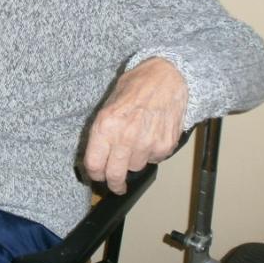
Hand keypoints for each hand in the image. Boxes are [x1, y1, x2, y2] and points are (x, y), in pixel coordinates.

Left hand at [83, 57, 187, 193]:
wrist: (169, 76)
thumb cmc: (138, 85)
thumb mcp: (109, 103)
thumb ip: (103, 130)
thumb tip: (97, 154)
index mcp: (106, 125)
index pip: (94, 164)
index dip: (94, 174)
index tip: (98, 177)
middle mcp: (125, 137)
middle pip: (115, 175)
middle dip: (114, 184)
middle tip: (116, 186)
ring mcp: (147, 143)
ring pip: (135, 167)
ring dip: (134, 161)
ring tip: (138, 140)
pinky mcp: (164, 146)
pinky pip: (154, 159)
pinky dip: (152, 152)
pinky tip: (152, 134)